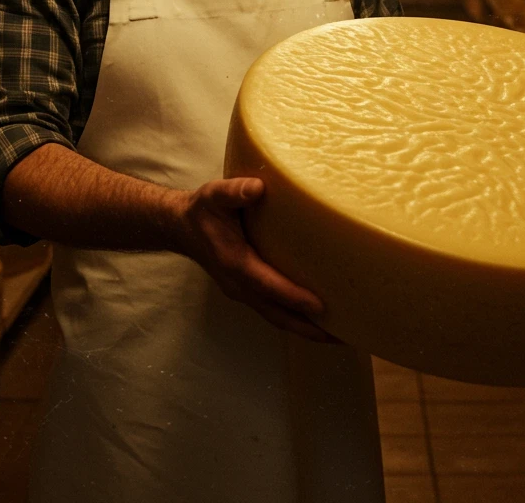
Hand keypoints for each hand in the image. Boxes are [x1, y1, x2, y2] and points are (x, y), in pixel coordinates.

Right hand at [170, 177, 340, 344]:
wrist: (182, 227)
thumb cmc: (203, 210)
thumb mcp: (215, 195)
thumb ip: (234, 191)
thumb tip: (257, 188)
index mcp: (233, 262)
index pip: (267, 285)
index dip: (292, 296)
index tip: (320, 307)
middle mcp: (238, 284)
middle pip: (276, 314)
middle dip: (307, 328)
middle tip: (342, 336)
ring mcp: (242, 291)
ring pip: (276, 317)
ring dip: (305, 328)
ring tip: (339, 335)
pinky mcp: (247, 291)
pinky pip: (273, 309)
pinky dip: (295, 318)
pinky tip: (317, 318)